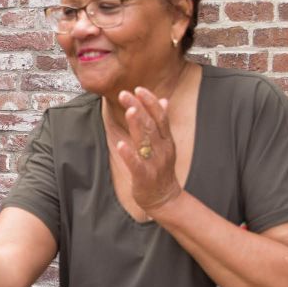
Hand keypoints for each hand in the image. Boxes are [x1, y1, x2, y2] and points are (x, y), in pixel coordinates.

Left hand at [114, 86, 182, 212]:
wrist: (165, 198)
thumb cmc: (161, 169)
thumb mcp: (166, 144)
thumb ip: (162, 123)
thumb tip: (164, 100)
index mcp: (166, 140)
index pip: (160, 116)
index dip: (150, 101)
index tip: (138, 88)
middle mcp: (162, 149)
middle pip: (151, 125)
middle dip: (138, 108)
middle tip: (125, 94)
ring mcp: (154, 163)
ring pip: (146, 141)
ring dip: (137, 125)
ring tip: (128, 110)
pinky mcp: (144, 177)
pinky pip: (137, 164)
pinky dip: (129, 154)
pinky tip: (120, 145)